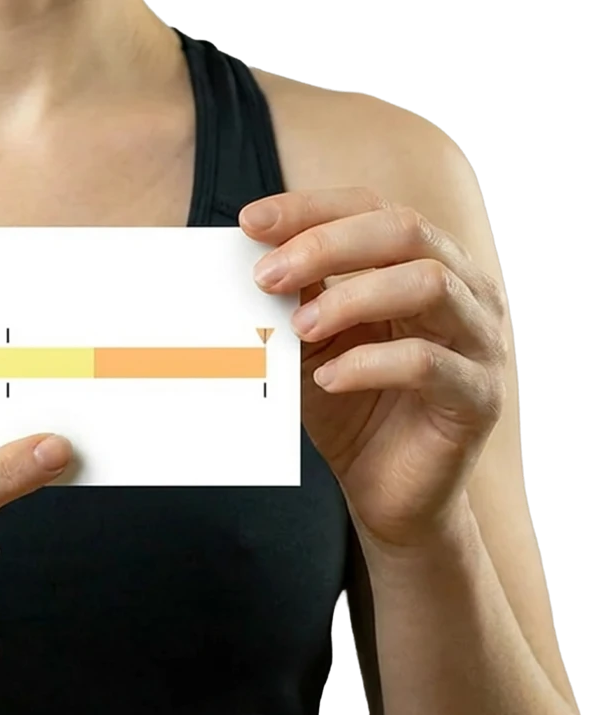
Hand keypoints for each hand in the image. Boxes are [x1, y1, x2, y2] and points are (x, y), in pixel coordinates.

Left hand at [240, 187, 506, 546]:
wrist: (387, 491)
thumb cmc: (350, 405)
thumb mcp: (314, 340)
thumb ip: (299, 294)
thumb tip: (256, 253)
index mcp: (424, 262)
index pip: (373, 208)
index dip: (312, 208)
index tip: (251, 221)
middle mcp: (464, 290)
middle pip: (405, 230)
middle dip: (326, 245)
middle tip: (266, 276)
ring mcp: (479, 340)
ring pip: (428, 284)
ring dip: (350, 298)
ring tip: (299, 327)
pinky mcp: (476, 396)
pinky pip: (427, 364)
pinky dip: (368, 364)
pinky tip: (327, 379)